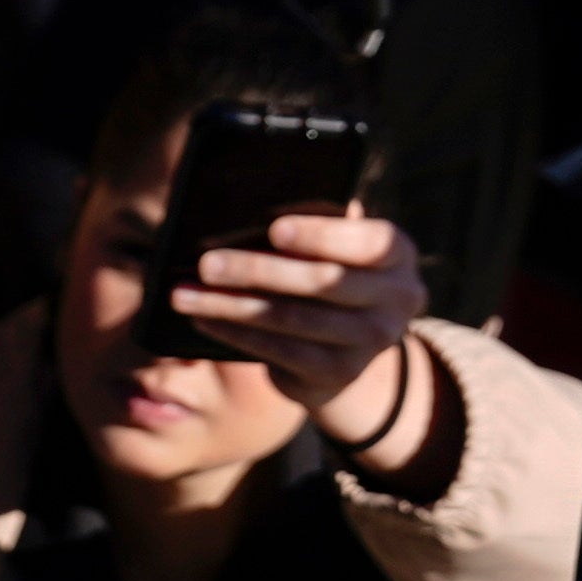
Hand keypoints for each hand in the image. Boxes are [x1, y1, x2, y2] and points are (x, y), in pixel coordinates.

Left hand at [173, 204, 430, 449]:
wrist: (352, 341)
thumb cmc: (331, 267)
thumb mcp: (332, 243)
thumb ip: (313, 222)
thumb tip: (250, 207)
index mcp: (397, 253)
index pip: (369, 241)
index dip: (322, 235)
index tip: (274, 229)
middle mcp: (397, 299)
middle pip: (323, 283)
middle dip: (257, 271)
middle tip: (206, 263)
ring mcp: (372, 342)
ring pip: (293, 320)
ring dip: (232, 306)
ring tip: (185, 294)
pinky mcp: (340, 373)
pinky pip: (280, 352)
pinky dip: (236, 333)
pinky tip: (204, 319)